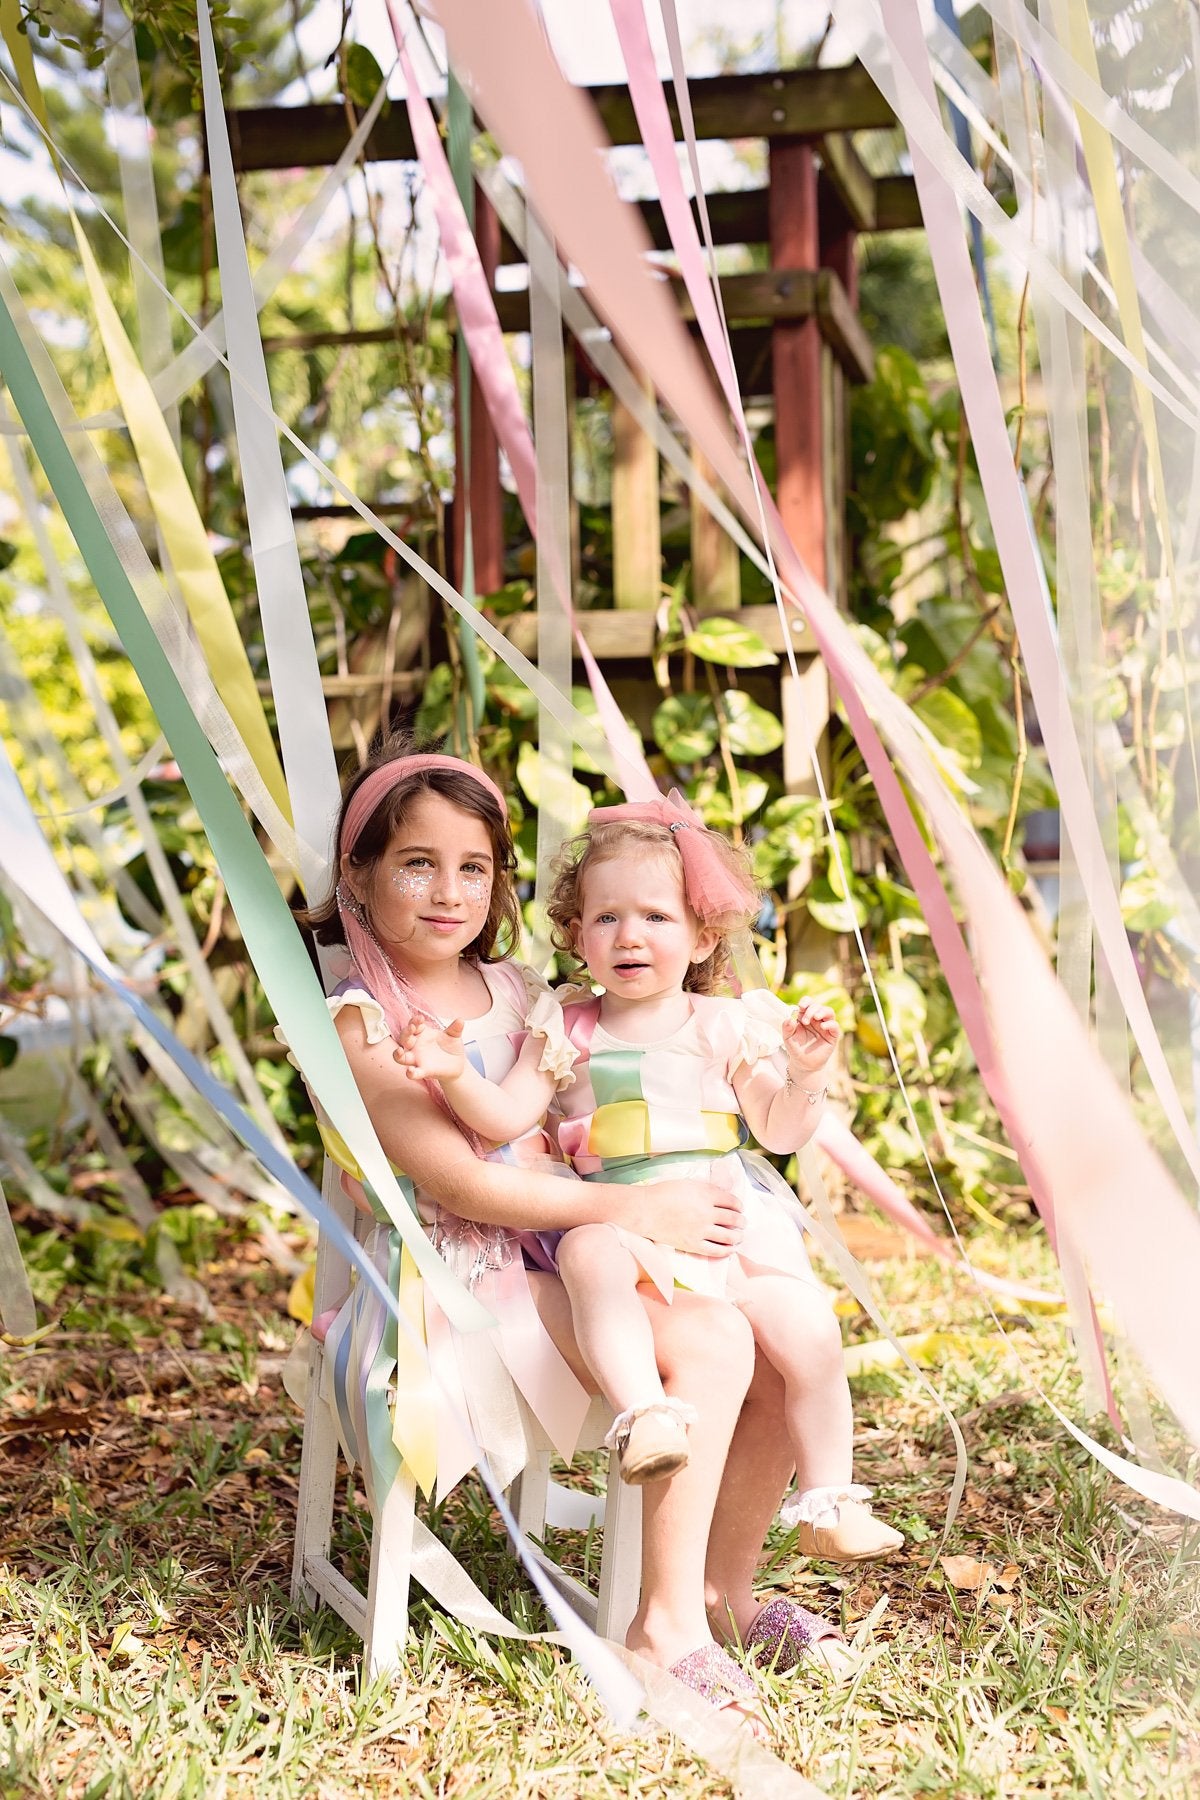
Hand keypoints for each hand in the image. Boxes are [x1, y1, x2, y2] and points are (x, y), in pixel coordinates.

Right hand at [394, 1017, 466, 1084]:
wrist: (457, 1064)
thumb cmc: (451, 1047)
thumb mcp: (454, 1036)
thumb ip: (455, 1029)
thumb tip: (461, 1020)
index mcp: (422, 1034)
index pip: (413, 1025)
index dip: (414, 1021)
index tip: (420, 1019)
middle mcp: (416, 1046)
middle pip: (404, 1039)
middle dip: (405, 1033)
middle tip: (412, 1028)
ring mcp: (417, 1059)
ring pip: (401, 1057)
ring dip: (397, 1054)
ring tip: (399, 1051)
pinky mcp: (423, 1071)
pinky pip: (414, 1073)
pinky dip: (411, 1073)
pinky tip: (411, 1072)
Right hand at [626, 1178, 743, 1258]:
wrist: (645, 1211)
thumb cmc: (664, 1194)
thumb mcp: (689, 1184)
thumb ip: (707, 1189)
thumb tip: (724, 1195)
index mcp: (706, 1194)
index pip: (732, 1200)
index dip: (738, 1205)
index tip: (739, 1207)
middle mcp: (707, 1212)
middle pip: (733, 1218)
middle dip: (741, 1221)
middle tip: (743, 1222)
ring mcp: (701, 1230)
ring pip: (729, 1236)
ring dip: (738, 1236)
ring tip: (739, 1236)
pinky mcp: (693, 1245)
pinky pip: (716, 1250)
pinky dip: (726, 1250)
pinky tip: (730, 1249)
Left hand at [782, 999, 838, 1076]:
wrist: (804, 1064)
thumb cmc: (796, 1049)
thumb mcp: (788, 1038)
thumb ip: (787, 1028)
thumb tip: (790, 1018)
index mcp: (805, 1016)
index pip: (808, 1002)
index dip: (806, 1001)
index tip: (801, 1006)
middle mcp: (816, 1019)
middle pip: (818, 1006)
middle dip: (811, 1010)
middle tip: (805, 1021)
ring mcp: (825, 1027)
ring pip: (829, 1012)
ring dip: (822, 1012)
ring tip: (816, 1017)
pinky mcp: (832, 1036)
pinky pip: (835, 1026)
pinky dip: (830, 1024)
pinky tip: (823, 1026)